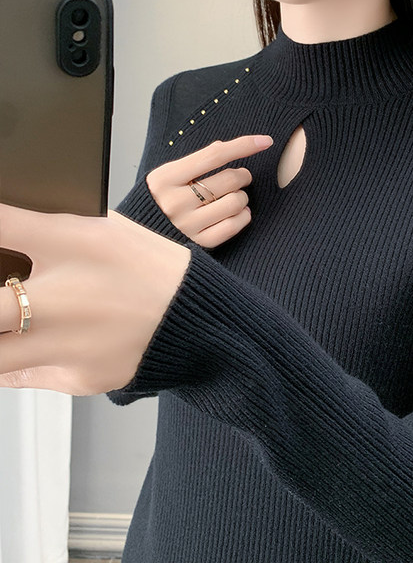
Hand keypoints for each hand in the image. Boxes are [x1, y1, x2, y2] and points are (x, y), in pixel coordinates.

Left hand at [0, 203, 190, 395]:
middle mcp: (60, 297)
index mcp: (71, 245)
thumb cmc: (154, 269)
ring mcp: (64, 346)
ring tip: (9, 323)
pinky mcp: (74, 379)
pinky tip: (42, 344)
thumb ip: (45, 230)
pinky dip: (18, 361)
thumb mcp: (105, 231)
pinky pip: (23, 375)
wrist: (198, 321)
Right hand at [146, 134, 272, 247]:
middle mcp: (175, 202)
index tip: (265, 141)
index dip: (243, 145)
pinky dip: (243, 216)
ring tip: (235, 197)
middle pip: (229, 179)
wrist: (141, 239)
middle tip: (240, 177)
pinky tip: (239, 213)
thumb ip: (193, 164)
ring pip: (235, 202)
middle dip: (242, 175)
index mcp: (166, 178)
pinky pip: (234, 226)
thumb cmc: (160, 201)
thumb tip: (226, 148)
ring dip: (243, 197)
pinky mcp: (199, 244)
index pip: (214, 155)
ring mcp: (187, 225)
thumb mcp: (167, 177)